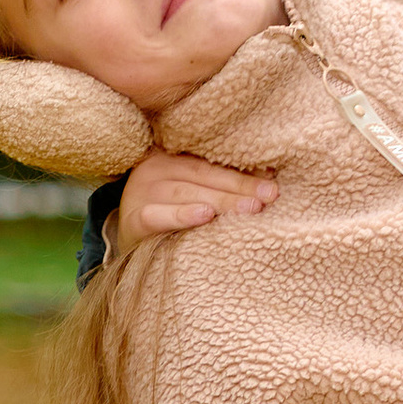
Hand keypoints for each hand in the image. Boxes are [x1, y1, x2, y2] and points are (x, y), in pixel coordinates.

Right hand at [109, 149, 276, 255]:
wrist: (129, 245)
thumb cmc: (169, 218)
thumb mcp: (192, 196)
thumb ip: (220, 186)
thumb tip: (269, 181)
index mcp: (172, 158)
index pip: (212, 163)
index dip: (243, 172)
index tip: (273, 184)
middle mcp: (155, 169)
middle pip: (203, 175)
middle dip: (239, 187)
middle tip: (269, 197)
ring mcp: (141, 193)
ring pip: (185, 193)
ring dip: (220, 201)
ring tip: (249, 208)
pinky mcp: (132, 219)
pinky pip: (158, 216)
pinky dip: (181, 215)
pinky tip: (205, 216)